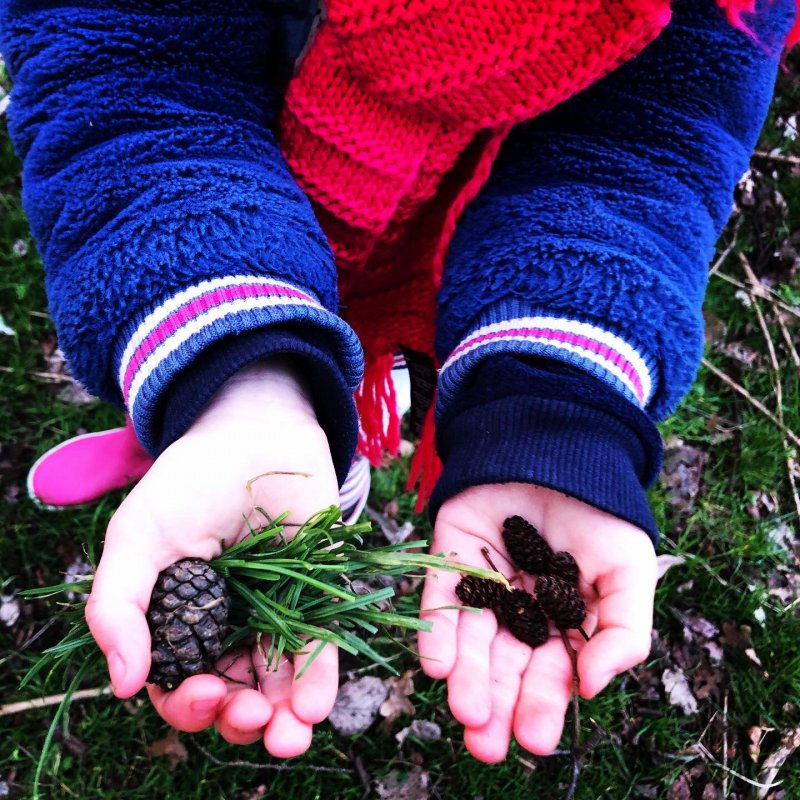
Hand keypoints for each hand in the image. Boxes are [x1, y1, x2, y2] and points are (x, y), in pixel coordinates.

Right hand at [85, 357, 339, 756]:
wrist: (256, 432)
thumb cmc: (190, 482)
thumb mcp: (137, 538)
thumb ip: (118, 606)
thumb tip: (124, 684)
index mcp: (180, 620)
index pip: (180, 684)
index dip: (188, 703)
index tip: (202, 693)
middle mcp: (228, 626)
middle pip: (233, 695)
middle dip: (238, 721)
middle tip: (250, 720)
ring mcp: (276, 613)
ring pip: (276, 685)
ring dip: (282, 721)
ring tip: (288, 735)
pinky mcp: (318, 595)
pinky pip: (319, 649)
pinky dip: (318, 681)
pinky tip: (313, 704)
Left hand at [418, 483, 655, 762]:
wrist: (561, 447)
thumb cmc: (602, 513)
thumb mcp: (629, 573)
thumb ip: (623, 633)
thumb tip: (592, 688)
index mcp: (560, 620)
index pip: (549, 672)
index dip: (542, 705)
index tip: (534, 740)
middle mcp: (517, 609)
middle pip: (504, 665)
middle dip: (496, 705)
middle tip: (485, 746)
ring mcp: (481, 583)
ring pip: (470, 640)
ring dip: (466, 678)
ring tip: (466, 712)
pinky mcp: (449, 556)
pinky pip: (440, 597)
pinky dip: (436, 631)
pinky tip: (435, 665)